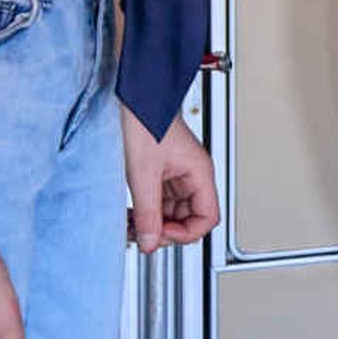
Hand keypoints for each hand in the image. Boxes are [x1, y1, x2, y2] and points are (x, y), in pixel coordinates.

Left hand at [122, 111, 221, 252]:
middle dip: (165, 230)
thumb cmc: (145, 119)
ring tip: (132, 226)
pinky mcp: (159, 171)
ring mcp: (175, 173)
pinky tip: (130, 214)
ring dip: (152, 223)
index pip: (206, 217)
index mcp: (199, 172)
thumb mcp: (143, 173)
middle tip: (142, 234)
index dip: (185, 233)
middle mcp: (191, 174)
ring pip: (171, 212)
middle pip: (188, 218)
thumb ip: (147, 212)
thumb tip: (150, 242)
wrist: (131, 96)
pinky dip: (145, 212)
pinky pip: (158, 201)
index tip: (161, 235)